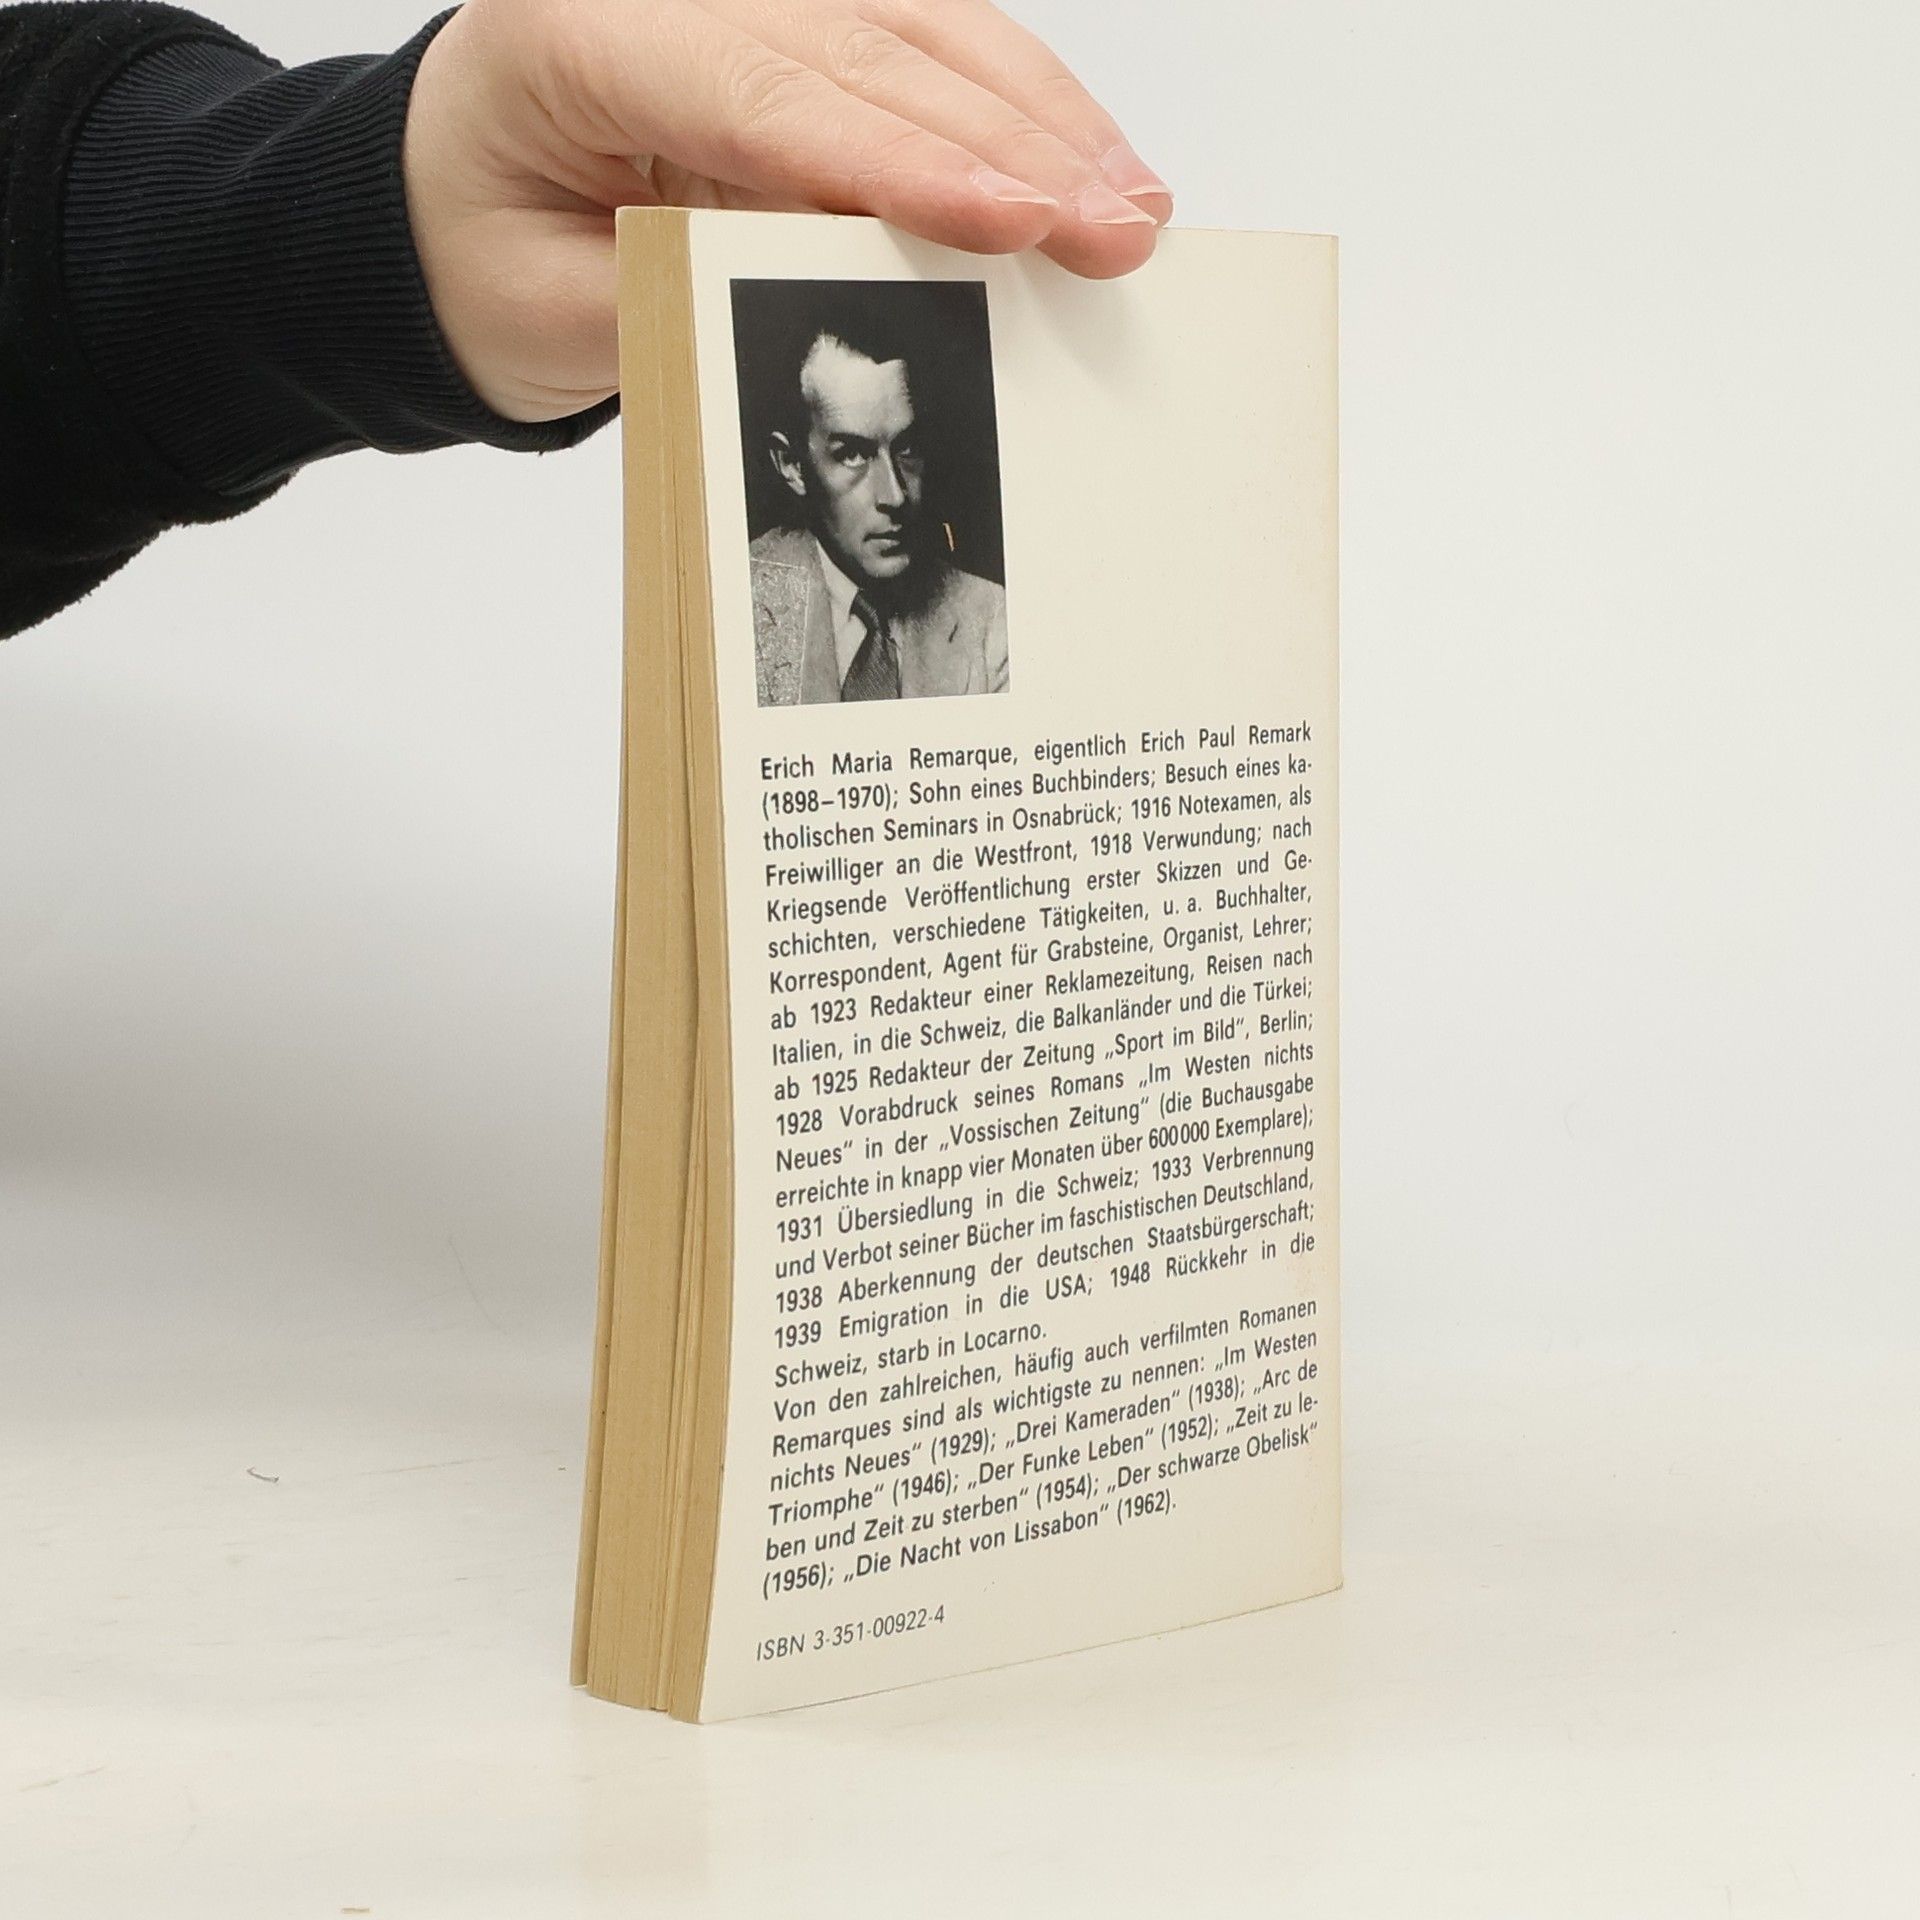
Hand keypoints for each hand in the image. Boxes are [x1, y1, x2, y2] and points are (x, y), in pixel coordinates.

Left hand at [402, 0, 1170, 420]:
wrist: (436, 206)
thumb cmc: (478, 256)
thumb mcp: (553, 313)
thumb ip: (686, 300)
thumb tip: (845, 300)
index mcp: (584, 35)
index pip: (778, 96)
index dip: (911, 163)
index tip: (1019, 221)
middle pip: (877, 54)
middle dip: (1016, 145)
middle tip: (1119, 229)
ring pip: (922, 34)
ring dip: (1041, 119)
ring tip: (1131, 204)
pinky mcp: (793, 30)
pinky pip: (920, 50)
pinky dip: (1010, 108)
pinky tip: (1082, 159)